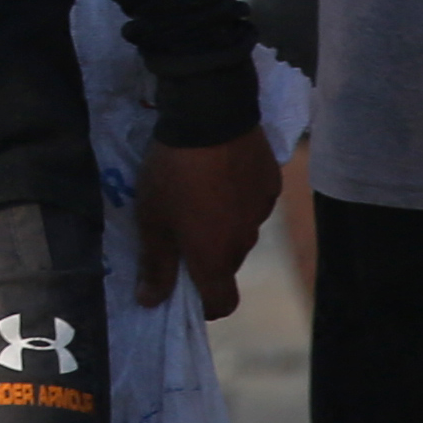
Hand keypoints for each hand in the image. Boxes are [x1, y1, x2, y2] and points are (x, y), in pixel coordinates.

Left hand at [134, 125, 276, 315]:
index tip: (184, 291)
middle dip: (205, 255)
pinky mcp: (271, 183)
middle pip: (226, 263)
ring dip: (222, 222)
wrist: (211, 116)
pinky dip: (236, 196)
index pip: (222, 303)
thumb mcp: (152, 219)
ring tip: (197, 191)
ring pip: (240, 230)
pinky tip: (218, 171)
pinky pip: (252, 201)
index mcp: (215, 257)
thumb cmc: (173, 174)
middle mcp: (245, 242)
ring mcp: (262, 212)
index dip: (205, 305)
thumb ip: (155, 264)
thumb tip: (151, 303)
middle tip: (178, 226)